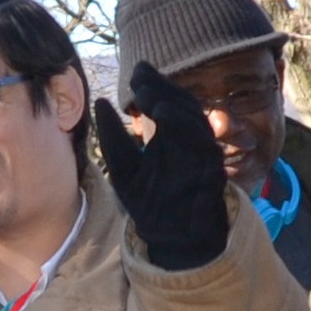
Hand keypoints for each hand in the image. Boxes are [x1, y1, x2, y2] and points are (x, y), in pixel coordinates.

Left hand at [95, 62, 232, 270]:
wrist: (169, 239)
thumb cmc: (149, 204)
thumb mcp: (123, 167)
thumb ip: (113, 138)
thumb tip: (99, 102)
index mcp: (172, 137)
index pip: (166, 101)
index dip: (153, 84)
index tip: (135, 71)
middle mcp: (190, 140)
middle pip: (180, 103)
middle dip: (160, 87)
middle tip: (140, 74)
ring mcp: (203, 152)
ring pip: (191, 116)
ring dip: (169, 101)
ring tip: (145, 92)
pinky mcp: (210, 167)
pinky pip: (199, 139)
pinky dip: (181, 124)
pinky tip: (161, 113)